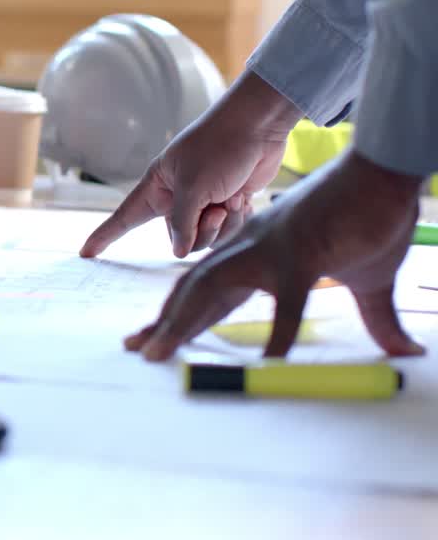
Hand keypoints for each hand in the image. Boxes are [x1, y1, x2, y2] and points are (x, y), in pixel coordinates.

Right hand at [81, 71, 301, 258]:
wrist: (258, 126)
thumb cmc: (219, 148)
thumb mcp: (193, 188)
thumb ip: (182, 224)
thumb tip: (179, 250)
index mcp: (158, 186)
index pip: (124, 216)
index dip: (104, 235)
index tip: (85, 253)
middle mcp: (177, 196)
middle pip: (178, 237)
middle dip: (200, 231)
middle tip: (215, 210)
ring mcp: (202, 200)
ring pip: (205, 238)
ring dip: (222, 225)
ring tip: (231, 201)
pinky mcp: (226, 202)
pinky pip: (226, 230)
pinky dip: (237, 219)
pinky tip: (243, 198)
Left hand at [126, 150, 424, 361]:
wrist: (385, 176)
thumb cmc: (370, 222)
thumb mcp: (365, 280)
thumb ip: (374, 318)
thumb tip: (403, 351)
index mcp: (256, 254)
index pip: (207, 290)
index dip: (179, 315)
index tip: (153, 338)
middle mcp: (251, 251)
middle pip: (195, 289)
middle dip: (165, 320)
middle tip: (136, 349)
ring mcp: (272, 252)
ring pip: (213, 288)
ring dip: (184, 321)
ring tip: (160, 352)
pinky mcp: (303, 255)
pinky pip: (287, 300)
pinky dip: (279, 330)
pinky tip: (271, 363)